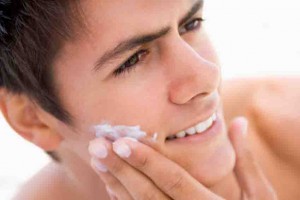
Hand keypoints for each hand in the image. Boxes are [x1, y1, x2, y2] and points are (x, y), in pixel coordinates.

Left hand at [88, 117, 276, 199]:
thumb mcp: (259, 196)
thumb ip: (244, 160)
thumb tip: (239, 121)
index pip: (173, 180)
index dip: (147, 162)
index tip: (121, 142)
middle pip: (147, 195)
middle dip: (121, 169)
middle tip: (97, 145)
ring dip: (115, 183)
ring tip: (98, 159)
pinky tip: (110, 182)